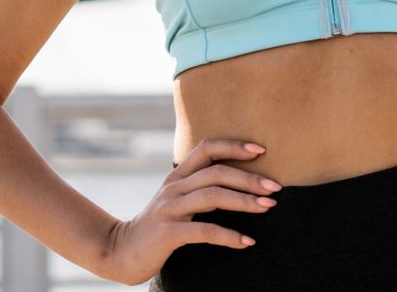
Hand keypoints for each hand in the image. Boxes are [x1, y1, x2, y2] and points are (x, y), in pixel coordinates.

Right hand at [97, 138, 281, 285]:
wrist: (121, 251)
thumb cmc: (158, 226)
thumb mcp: (176, 199)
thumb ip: (198, 187)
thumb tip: (238, 180)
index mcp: (177, 176)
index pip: (207, 148)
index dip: (234, 145)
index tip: (262, 150)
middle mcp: (174, 187)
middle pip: (217, 172)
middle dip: (249, 177)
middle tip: (276, 187)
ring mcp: (170, 209)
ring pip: (213, 196)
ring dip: (245, 201)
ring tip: (269, 207)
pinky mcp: (168, 233)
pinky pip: (204, 231)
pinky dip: (229, 236)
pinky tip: (246, 242)